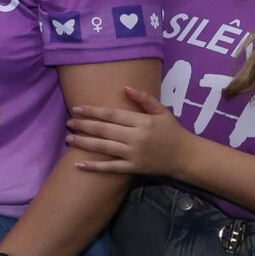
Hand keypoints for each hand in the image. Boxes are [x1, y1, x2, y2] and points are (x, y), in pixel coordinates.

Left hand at [67, 86, 192, 178]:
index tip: (76, 108)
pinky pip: (111, 168)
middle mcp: (136, 137)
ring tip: (68, 139)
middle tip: (68, 123)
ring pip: (104, 148)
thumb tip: (125, 87)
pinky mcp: (133, 168)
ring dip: (84, 143)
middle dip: (84, 126)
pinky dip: (94, 167)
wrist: (186, 156)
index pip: (112, 115)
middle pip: (104, 130)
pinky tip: (79, 165)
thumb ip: (144, 99)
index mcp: (141, 122)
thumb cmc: (172, 131)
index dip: (93, 111)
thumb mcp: (162, 112)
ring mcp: (134, 154)